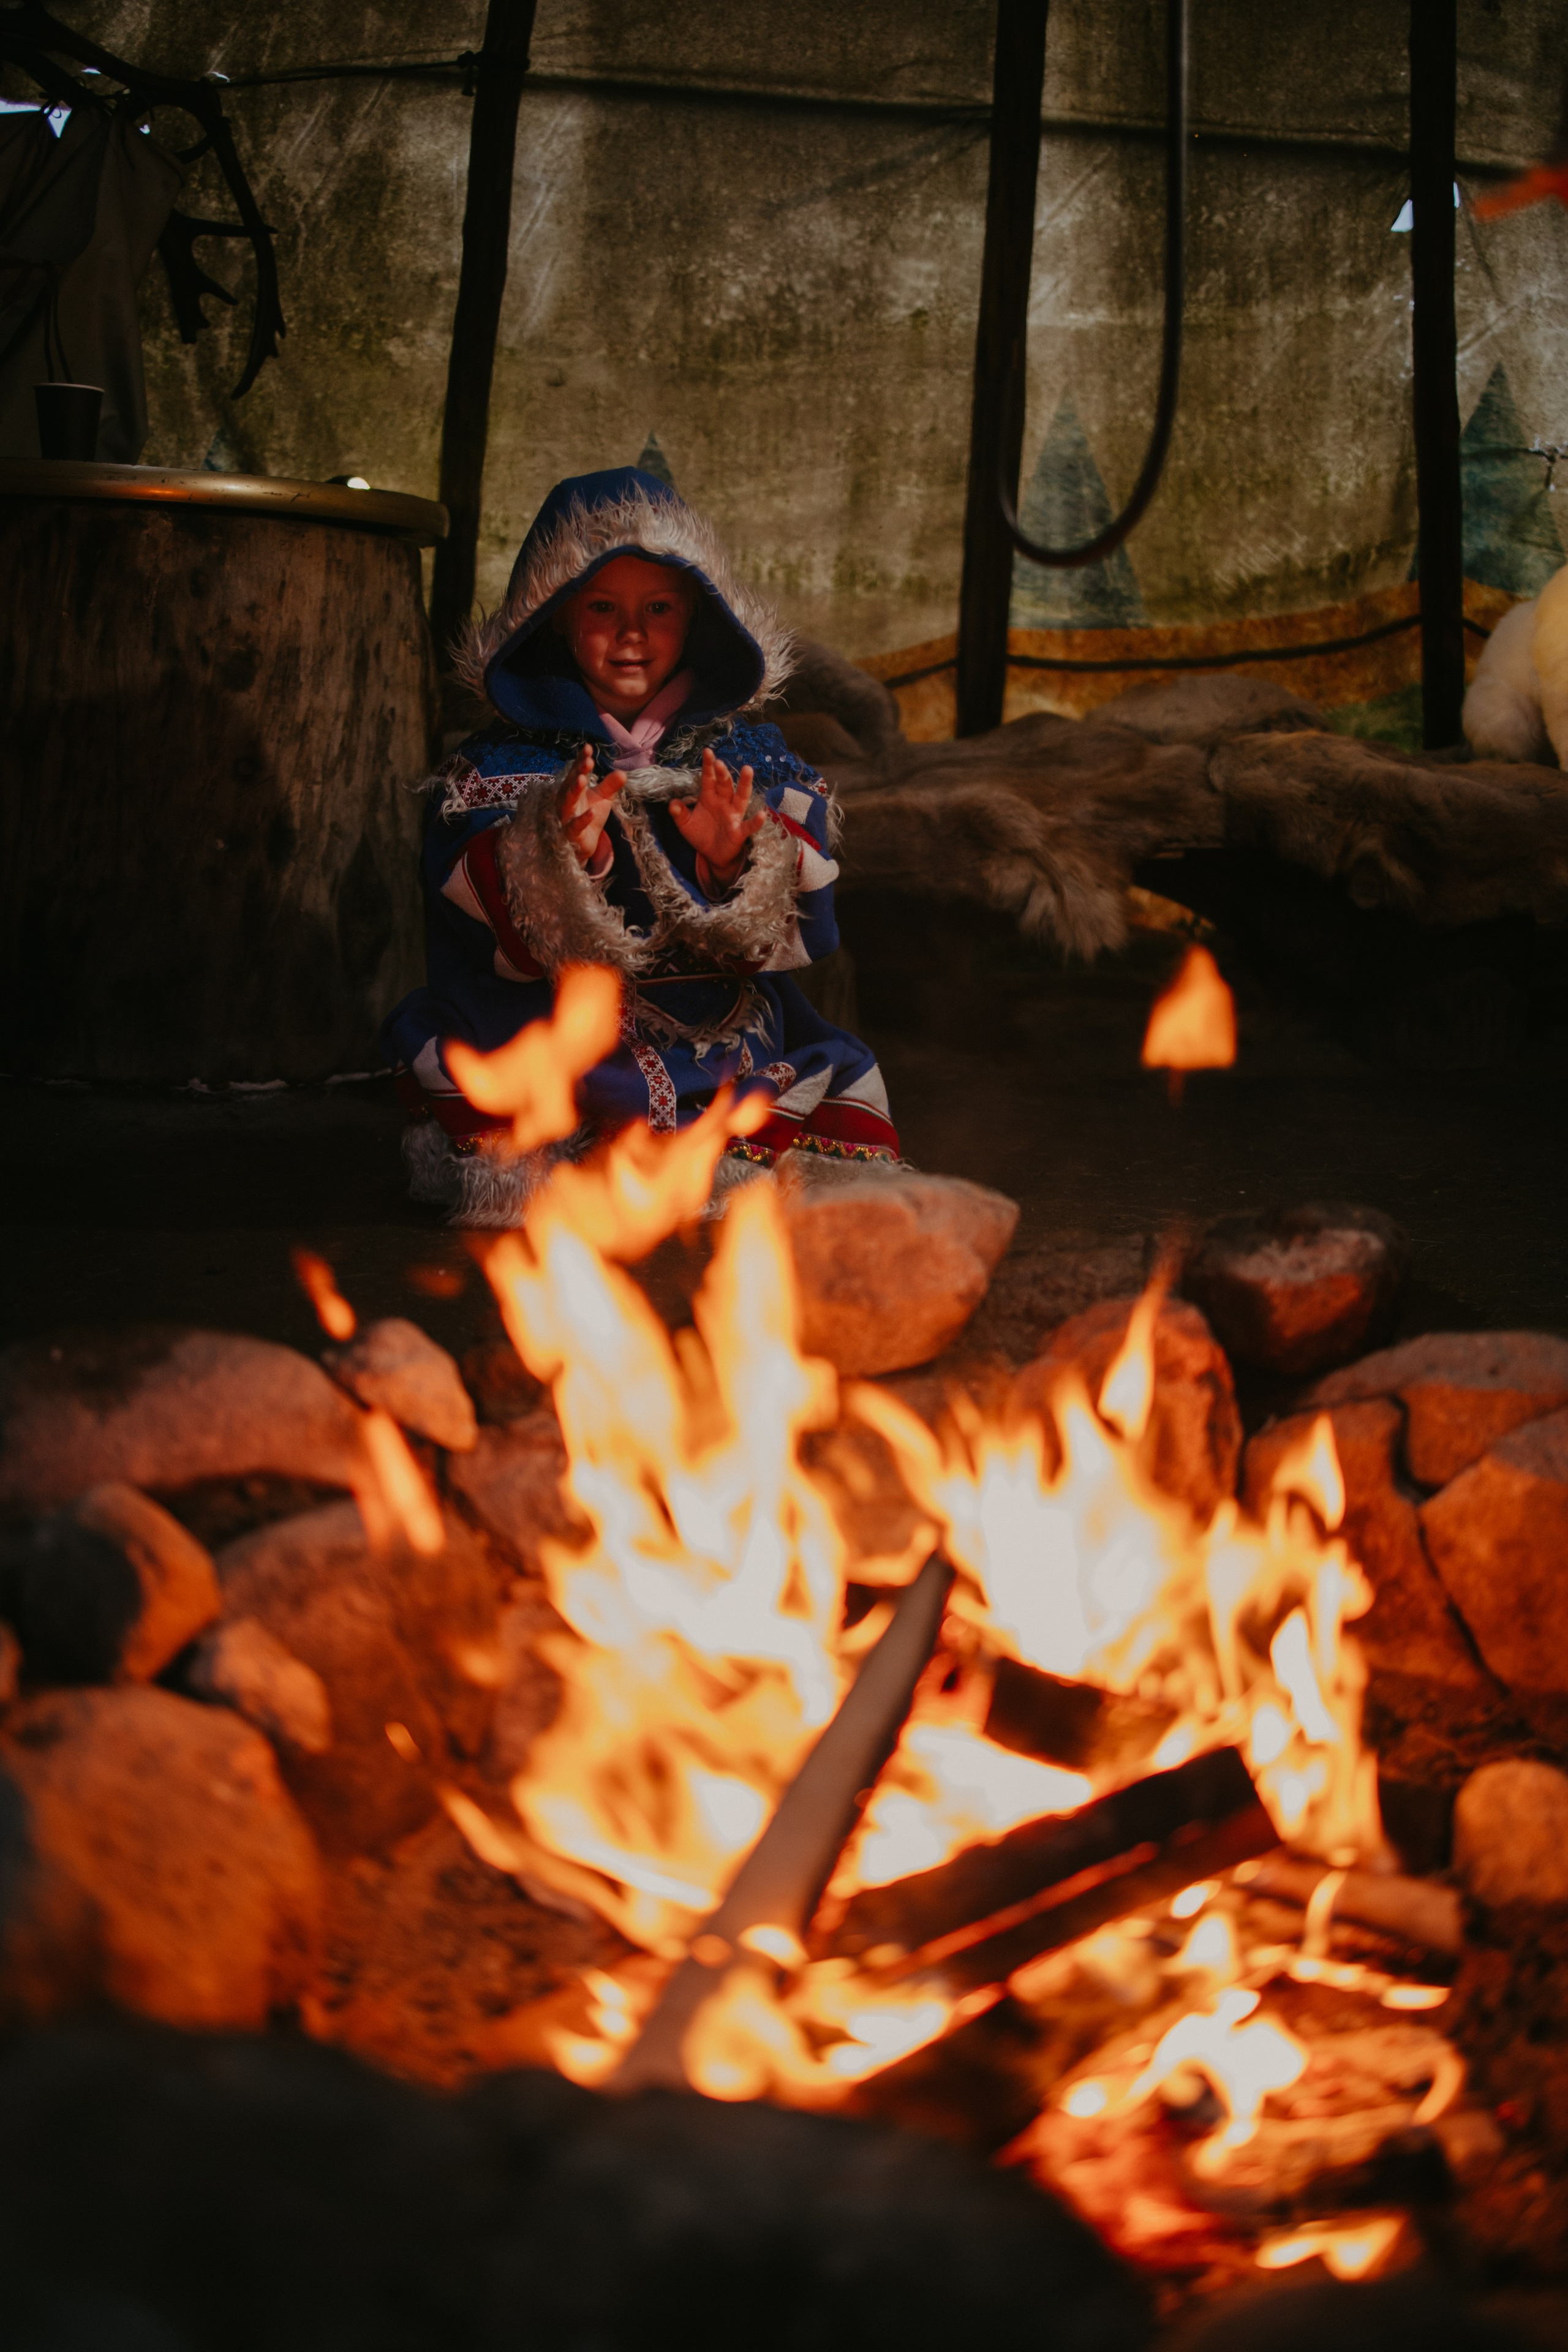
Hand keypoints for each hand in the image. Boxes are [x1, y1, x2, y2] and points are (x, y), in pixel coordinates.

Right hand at [556, 744, 625, 866]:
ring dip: (574, 791)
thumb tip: (623, 772)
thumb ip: (610, 785)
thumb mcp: (603, 798)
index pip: (576, 771)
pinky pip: (575, 825)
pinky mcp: (570, 833)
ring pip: (567, 802)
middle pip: (570, 784)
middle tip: (587, 761)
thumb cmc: (590, 816)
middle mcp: (567, 800)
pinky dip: (582, 819)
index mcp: (574, 788)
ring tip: (582, 779)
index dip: (580, 760)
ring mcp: (566, 816)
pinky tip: (592, 812)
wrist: (584, 843)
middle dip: (578, 772)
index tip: (588, 748)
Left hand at [670, 747, 763, 888]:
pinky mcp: (739, 831)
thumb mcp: (685, 825)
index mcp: (709, 798)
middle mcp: (723, 803)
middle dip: (722, 774)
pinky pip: (749, 825)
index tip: (707, 751)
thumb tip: (672, 803)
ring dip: (744, 784)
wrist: (712, 855)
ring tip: (748, 770)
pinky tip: (761, 814)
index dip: (708, 766)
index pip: (708, 779)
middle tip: (719, 762)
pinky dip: (755, 821)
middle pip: (724, 785)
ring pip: (740, 797)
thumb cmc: (701, 835)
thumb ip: (679, 814)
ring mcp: (733, 815)